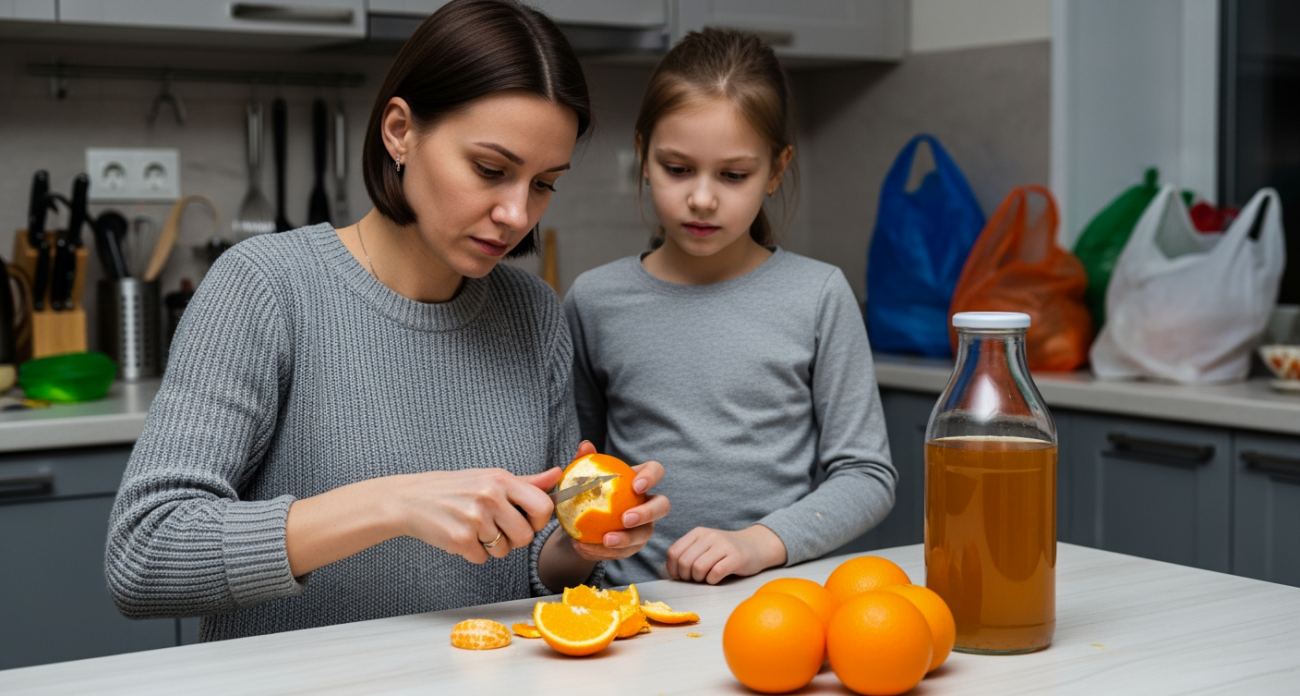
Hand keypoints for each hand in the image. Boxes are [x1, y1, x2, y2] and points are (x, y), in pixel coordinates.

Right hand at [394, 466, 562, 564]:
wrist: (410, 499)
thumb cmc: (453, 489)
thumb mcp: (490, 478)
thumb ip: (526, 482)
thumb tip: (557, 475)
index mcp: (501, 480)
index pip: (543, 507)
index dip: (538, 521)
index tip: (526, 520)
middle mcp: (490, 496)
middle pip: (525, 536)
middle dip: (514, 539)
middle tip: (495, 528)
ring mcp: (474, 518)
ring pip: (504, 551)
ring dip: (491, 547)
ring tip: (474, 529)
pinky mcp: (460, 539)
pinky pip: (482, 559)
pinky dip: (473, 553)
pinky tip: (460, 536)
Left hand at [563, 441, 670, 562]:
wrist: (578, 523)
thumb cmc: (586, 493)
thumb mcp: (582, 477)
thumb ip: (585, 461)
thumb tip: (585, 445)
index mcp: (640, 480)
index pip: (656, 471)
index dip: (651, 477)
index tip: (636, 486)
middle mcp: (648, 503)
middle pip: (662, 506)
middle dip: (647, 513)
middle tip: (625, 519)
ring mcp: (644, 527)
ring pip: (645, 535)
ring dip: (626, 539)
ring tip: (605, 540)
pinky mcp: (632, 547)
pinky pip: (624, 552)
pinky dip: (604, 552)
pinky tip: (585, 548)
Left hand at [665, 525, 787, 583]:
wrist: (756, 545)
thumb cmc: (726, 550)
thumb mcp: (705, 545)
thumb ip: (688, 553)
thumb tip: (671, 573)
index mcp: (698, 533)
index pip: (673, 552)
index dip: (673, 569)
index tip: (680, 576)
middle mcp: (709, 536)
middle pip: (684, 562)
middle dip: (687, 577)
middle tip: (695, 579)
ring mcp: (723, 545)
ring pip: (698, 568)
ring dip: (700, 579)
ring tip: (707, 578)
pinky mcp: (736, 557)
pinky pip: (715, 573)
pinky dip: (713, 581)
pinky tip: (717, 578)